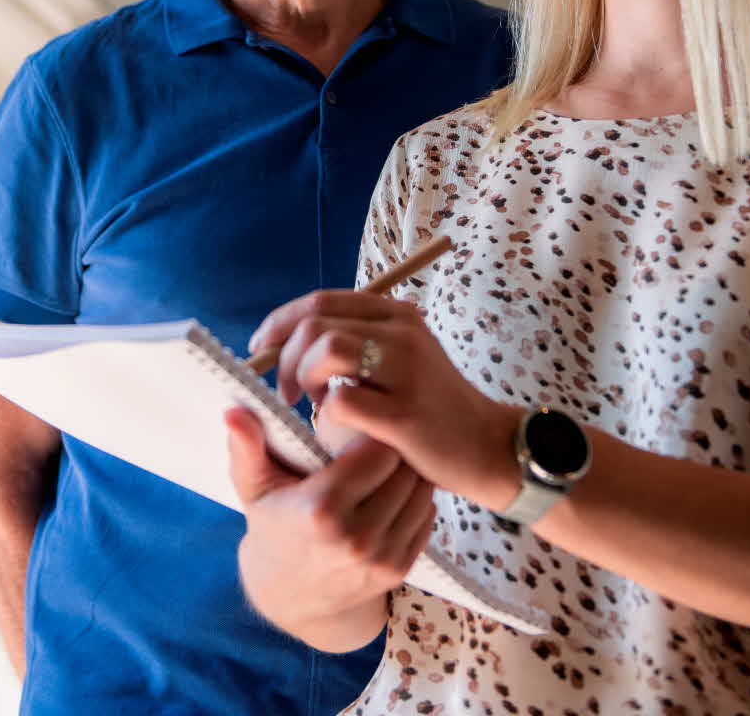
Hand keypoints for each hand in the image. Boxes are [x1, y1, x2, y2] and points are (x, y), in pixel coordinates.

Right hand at [224, 407, 433, 647]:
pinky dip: (415, 502)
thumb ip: (246, 446)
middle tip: (378, 445)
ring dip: (408, 476)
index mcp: (321, 509)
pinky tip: (393, 496)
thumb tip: (233, 411)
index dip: (372, 434)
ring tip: (388, 469)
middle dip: (393, 452)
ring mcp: (381, 557)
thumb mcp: (254, 487)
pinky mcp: (398, 570)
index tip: (361, 431)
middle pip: (404, 469)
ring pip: (421, 493)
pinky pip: (426, 518)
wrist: (292, 596)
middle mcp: (356, 537)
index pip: (378, 451)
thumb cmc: (274, 527)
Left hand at [249, 291, 521, 508]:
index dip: (280, 324)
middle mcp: (402, 334)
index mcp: (397, 316)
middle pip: (316, 324)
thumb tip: (287, 342)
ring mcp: (405, 371)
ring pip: (326, 350)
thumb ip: (357, 343)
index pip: (321, 302)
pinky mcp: (403, 414)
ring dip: (302, 378)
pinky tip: (335, 428)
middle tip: (285, 390)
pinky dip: (326, 414)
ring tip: (312, 403)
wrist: (487, 447)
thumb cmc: (432, 409)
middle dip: (283, 356)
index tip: (261, 349)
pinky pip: (342, 401)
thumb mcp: (402, 360)